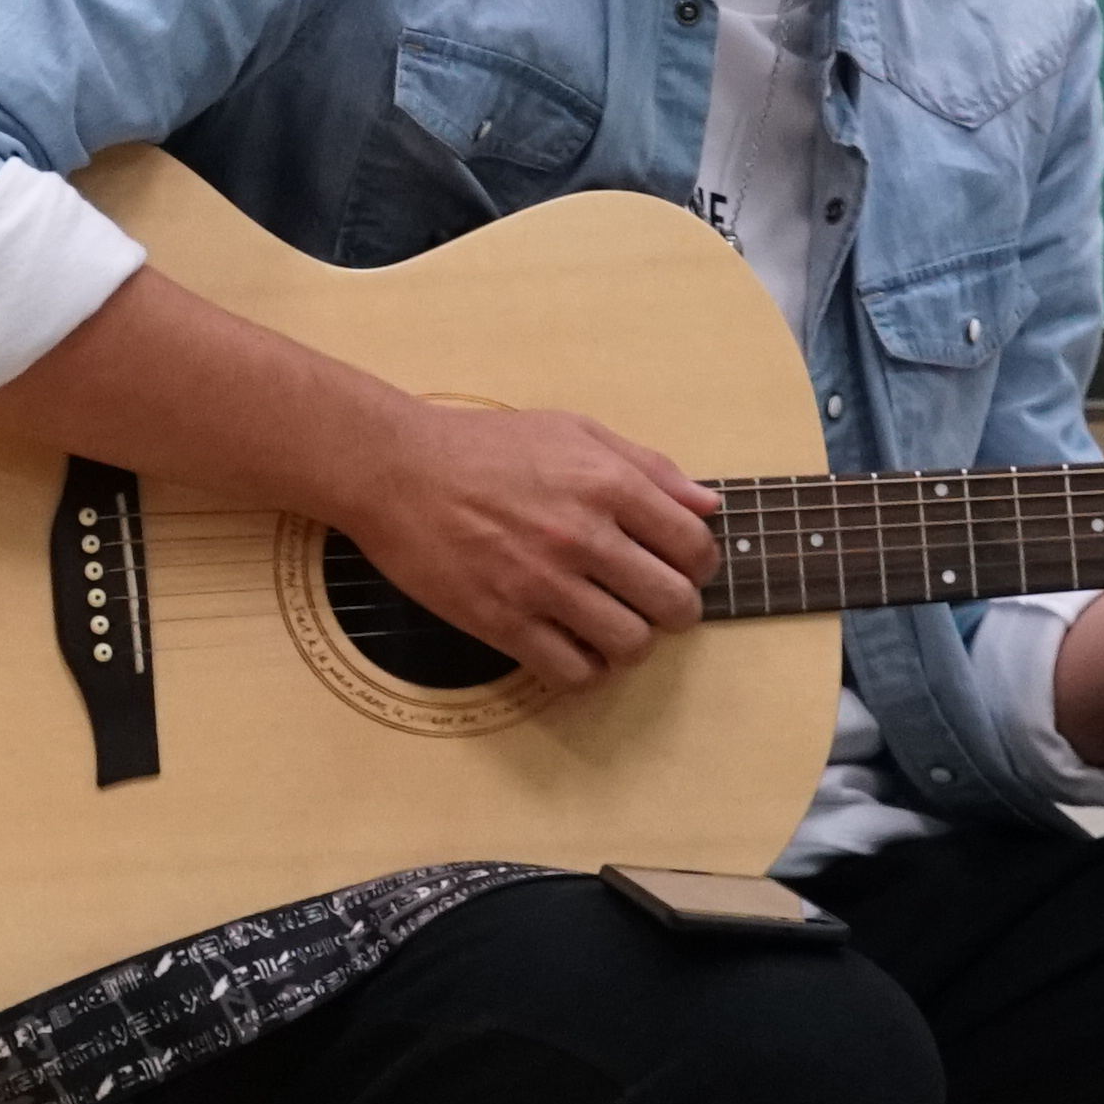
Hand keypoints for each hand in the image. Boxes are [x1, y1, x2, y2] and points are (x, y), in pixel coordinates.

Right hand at [337, 399, 718, 687]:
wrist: (395, 470)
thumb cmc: (484, 446)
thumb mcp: (573, 430)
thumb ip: (648, 466)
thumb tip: (709, 505)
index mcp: (607, 483)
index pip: (694, 546)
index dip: (699, 565)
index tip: (680, 569)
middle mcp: (583, 535)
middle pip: (674, 603)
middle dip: (676, 611)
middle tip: (652, 605)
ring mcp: (542, 583)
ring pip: (630, 644)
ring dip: (633, 644)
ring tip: (614, 628)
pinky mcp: (502, 621)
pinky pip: (573, 672)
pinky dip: (586, 672)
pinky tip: (576, 650)